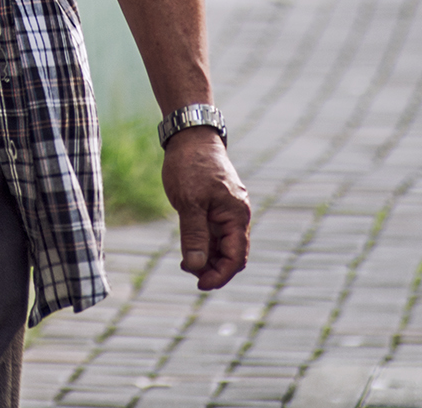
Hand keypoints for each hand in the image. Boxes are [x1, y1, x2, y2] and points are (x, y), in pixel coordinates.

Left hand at [162, 128, 249, 289]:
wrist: (190, 136)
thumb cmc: (191, 165)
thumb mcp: (189, 202)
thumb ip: (194, 236)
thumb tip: (197, 267)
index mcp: (236, 215)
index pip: (236, 257)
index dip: (220, 276)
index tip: (199, 284)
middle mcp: (237, 215)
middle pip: (231, 255)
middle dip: (212, 269)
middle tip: (186, 270)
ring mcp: (227, 211)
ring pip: (222, 246)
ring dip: (207, 258)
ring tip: (185, 261)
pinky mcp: (217, 206)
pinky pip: (215, 234)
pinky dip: (204, 245)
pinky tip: (188, 249)